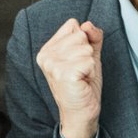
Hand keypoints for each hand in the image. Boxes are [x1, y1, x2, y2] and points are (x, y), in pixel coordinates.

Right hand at [35, 17, 103, 137]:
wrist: (81, 112)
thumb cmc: (84, 83)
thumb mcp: (90, 54)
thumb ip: (91, 36)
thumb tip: (88, 24)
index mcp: (48, 48)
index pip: (73, 25)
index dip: (84, 41)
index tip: (78, 60)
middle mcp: (46, 55)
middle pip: (81, 35)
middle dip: (88, 53)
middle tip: (81, 71)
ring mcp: (52, 65)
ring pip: (86, 48)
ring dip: (90, 63)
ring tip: (81, 77)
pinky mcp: (63, 75)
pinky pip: (89, 61)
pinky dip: (91, 72)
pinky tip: (82, 82)